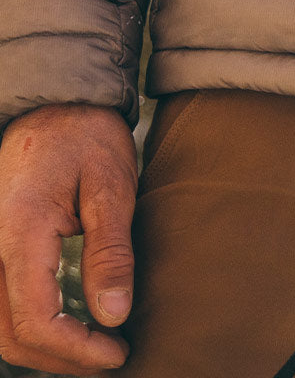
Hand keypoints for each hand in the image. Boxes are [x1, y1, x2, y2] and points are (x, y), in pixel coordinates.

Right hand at [0, 104, 136, 373]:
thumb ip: (111, 250)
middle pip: (10, 335)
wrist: (56, 107)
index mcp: (19, 232)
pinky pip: (0, 305)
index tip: (118, 353)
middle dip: (61, 358)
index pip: (36, 319)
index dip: (77, 349)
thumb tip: (114, 314)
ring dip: (43, 348)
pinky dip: (30, 326)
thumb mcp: (112, 185)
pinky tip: (72, 325)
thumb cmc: (88, 139)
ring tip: (94, 347)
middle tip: (111, 357)